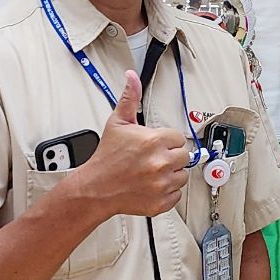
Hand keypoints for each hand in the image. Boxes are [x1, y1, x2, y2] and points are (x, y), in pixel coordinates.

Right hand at [80, 69, 189, 219]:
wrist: (95, 188)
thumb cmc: (106, 158)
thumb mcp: (118, 123)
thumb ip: (129, 99)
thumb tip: (132, 78)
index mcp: (154, 141)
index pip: (178, 137)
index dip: (166, 140)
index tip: (155, 145)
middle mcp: (160, 163)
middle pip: (184, 156)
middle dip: (170, 156)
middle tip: (153, 158)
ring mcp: (162, 184)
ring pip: (182, 176)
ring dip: (171, 174)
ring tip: (151, 172)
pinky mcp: (160, 202)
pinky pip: (176, 195)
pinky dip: (167, 192)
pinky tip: (152, 185)